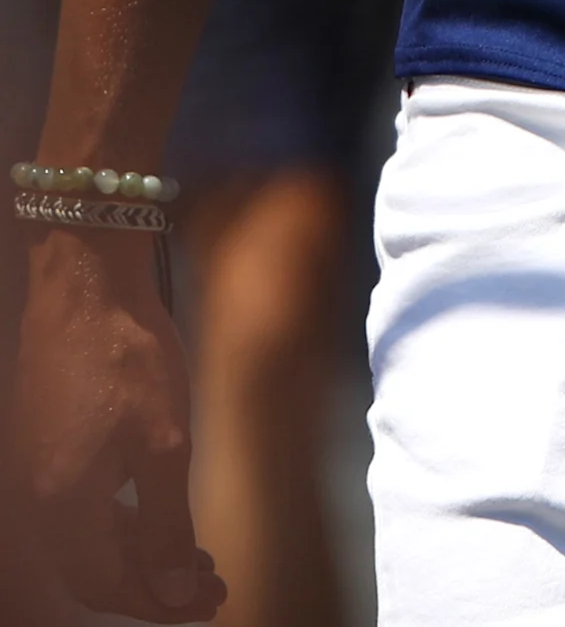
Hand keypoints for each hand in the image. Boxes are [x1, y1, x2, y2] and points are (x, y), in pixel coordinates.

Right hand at [15, 231, 223, 620]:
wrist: (84, 286)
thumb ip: (165, 525)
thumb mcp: (164, 443)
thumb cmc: (127, 355)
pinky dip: (121, 523)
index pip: (107, 586)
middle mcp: (37, 501)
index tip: (211, 605)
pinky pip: (79, 510)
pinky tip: (159, 514)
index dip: (160, 603)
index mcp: (61, 507)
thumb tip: (175, 592)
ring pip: (87, 542)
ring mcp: (36, 475)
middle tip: (212, 589)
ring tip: (198, 559)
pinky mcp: (44, 452)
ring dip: (140, 556)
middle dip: (153, 586)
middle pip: (93, 572)